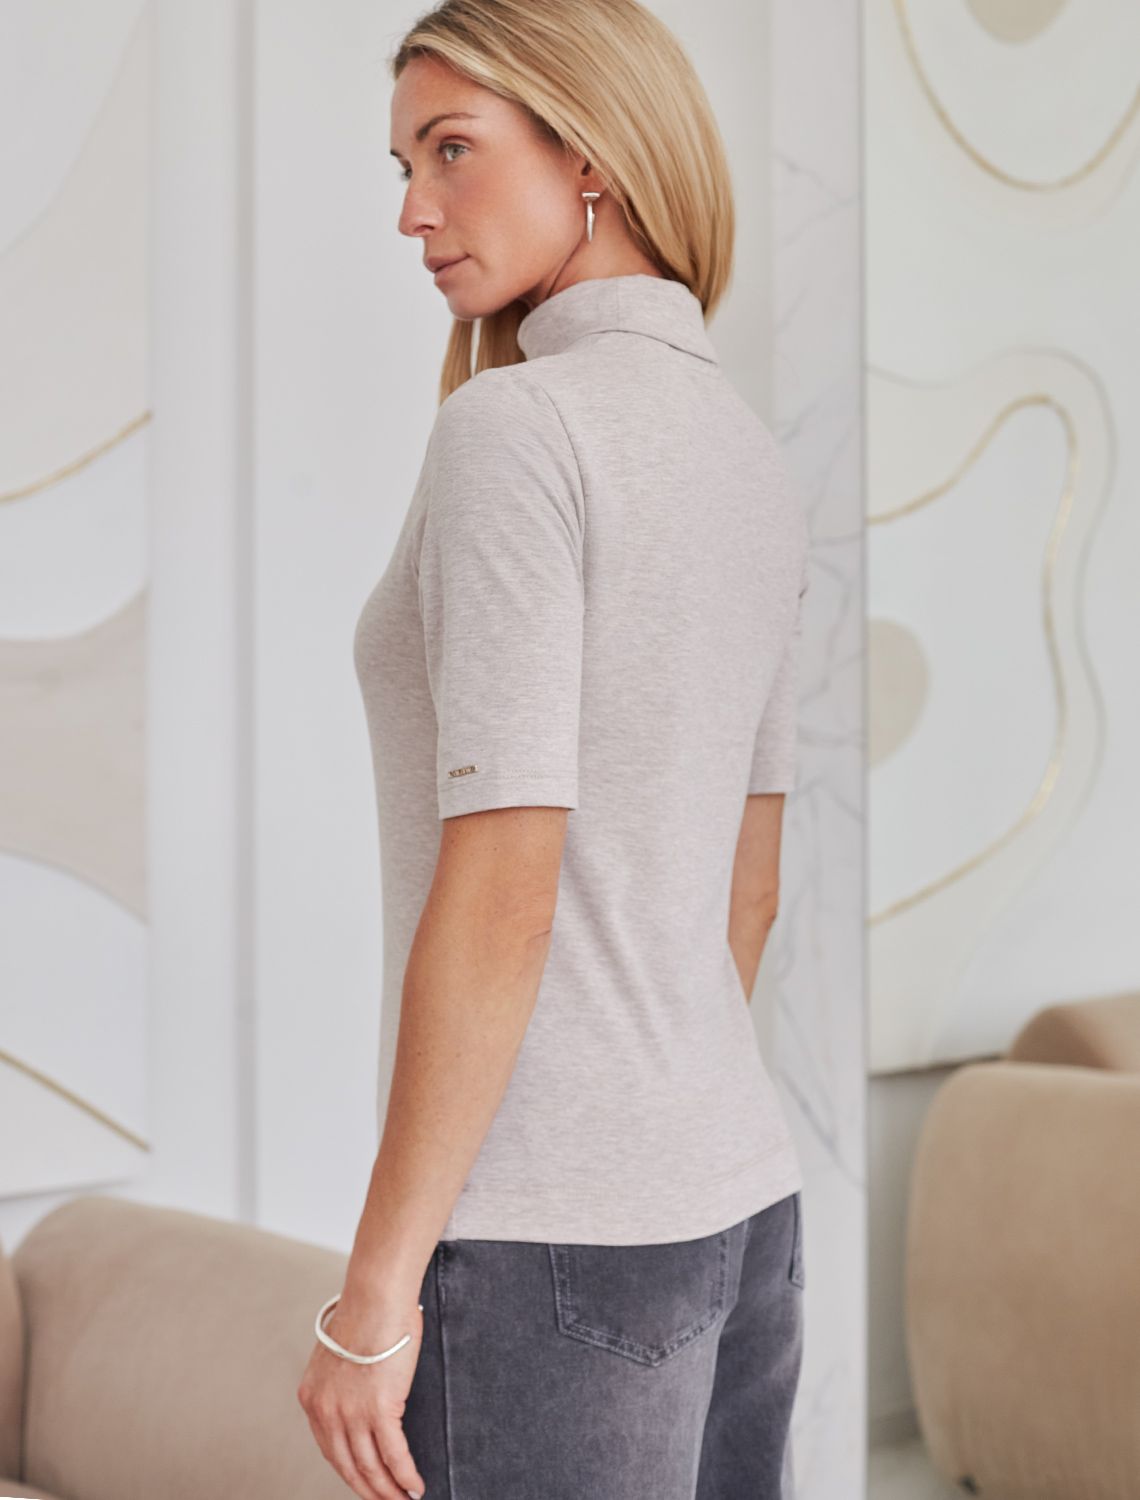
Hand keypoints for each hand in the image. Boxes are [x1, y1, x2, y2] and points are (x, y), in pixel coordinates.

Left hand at [297, 1293, 426, 1499]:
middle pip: (348, 1467)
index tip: (366, 1485)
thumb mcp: (340, 1352)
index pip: (330, 1450)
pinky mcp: (379, 1410)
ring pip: (371, 1468)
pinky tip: (415, 1486)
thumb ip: (343, 1379)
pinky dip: (406, 1476)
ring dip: (390, 1491)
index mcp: (312, 1398)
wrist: (375, 1297)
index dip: (351, 1473)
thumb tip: (362, 1390)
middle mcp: (326, 1412)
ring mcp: (351, 1414)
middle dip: (370, 1491)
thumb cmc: (366, 1313)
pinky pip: (394, 1456)